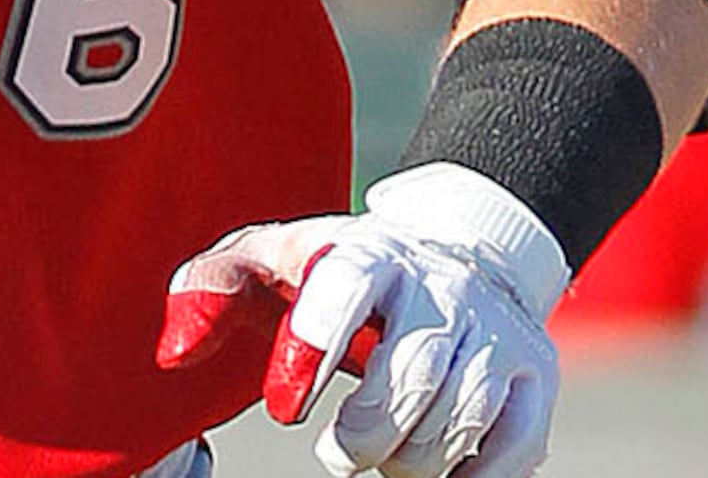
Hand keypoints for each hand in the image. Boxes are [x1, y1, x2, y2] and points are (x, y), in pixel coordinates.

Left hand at [151, 165, 568, 477]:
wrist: (458, 256)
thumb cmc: (340, 274)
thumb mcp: (272, 263)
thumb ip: (211, 291)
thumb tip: (172, 353)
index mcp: (369, 252)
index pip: (345, 286)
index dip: (312, 344)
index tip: (281, 406)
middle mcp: (442, 288)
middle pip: (412, 372)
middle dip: (366, 432)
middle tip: (339, 450)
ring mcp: (497, 333)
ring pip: (460, 416)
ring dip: (408, 459)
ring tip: (380, 453)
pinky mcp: (535, 380)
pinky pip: (510, 451)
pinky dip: (466, 476)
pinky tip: (432, 468)